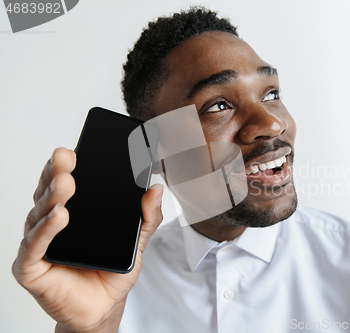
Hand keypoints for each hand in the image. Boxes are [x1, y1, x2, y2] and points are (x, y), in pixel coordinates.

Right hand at [12, 148, 163, 332]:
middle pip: (50, 192)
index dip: (68, 165)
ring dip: (52, 196)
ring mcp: (39, 243)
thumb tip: (156, 189)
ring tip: (65, 182)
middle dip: (56, 172)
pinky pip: (35, 245)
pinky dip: (45, 229)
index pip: (66, 182)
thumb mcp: (136, 242)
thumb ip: (147, 217)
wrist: (102, 309)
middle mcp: (51, 223)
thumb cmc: (111, 274)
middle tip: (66, 157)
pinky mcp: (31, 266)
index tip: (76, 149)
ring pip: (40, 214)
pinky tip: (59, 216)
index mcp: (74, 213)